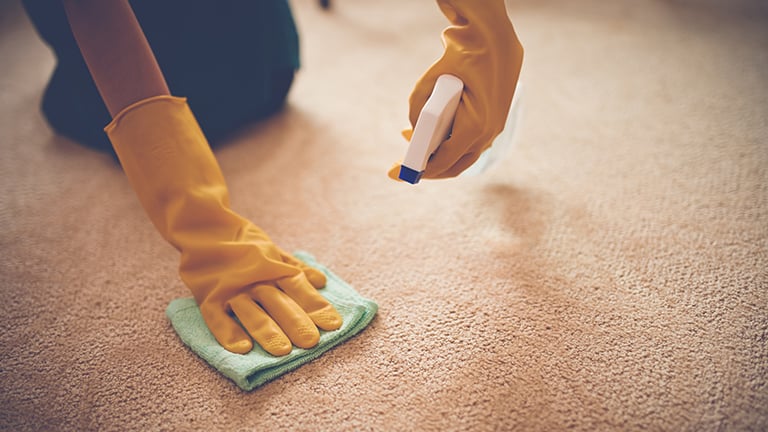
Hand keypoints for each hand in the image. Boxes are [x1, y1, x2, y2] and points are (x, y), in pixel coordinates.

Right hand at [106, 96, 341, 354]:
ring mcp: (231, 287)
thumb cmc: (242, 242)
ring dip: (267, 330)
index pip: (298, 287)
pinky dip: (228, 332)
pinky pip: (217, 317)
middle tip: (311, 342)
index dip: (315, 306)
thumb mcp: (272, 250)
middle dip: (295, 321)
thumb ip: (295, 267)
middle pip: (278, 301)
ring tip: (283, 351)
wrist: (203, 224)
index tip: (333, 324)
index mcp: (273, 266)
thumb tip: (321, 280)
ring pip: (251, 310)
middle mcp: (255, 277)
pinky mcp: (209, 296)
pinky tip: (241, 349)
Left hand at [389, 0, 522, 179]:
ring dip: (437, 152)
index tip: (399, 174)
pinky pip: (469, 141)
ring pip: (462, 154)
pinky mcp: (493, 120)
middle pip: (454, 164)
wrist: (492, 38)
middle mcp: (488, 133)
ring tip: (409, 141)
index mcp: (475, 127)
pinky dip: (449, 141)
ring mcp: (494, 128)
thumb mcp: (428, 82)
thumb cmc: (460, 58)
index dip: (420, 170)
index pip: (444, 161)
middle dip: (427, 168)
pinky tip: (430, 133)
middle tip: (402, 167)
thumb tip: (413, 131)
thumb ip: (417, 109)